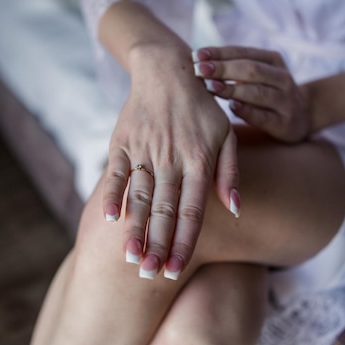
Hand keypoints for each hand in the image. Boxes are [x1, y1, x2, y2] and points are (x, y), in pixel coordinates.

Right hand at [102, 44, 239, 279]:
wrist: (168, 70)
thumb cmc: (202, 109)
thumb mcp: (226, 135)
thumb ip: (230, 173)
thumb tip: (236, 209)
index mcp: (199, 160)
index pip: (192, 210)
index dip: (184, 241)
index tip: (176, 270)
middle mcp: (172, 158)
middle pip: (165, 210)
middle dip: (158, 245)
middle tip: (151, 275)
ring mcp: (145, 150)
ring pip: (140, 196)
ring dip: (135, 228)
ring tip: (131, 258)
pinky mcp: (123, 141)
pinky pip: (115, 171)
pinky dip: (111, 193)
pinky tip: (108, 218)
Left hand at [193, 46, 311, 141]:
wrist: (304, 114)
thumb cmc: (268, 91)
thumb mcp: (258, 74)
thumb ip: (235, 67)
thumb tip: (198, 61)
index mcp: (273, 60)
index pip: (243, 53)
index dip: (220, 53)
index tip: (197, 55)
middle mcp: (282, 78)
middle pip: (251, 70)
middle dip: (223, 69)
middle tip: (200, 69)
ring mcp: (285, 101)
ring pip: (257, 92)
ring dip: (232, 89)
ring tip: (210, 86)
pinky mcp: (284, 123)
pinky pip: (263, 116)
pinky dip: (247, 110)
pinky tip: (231, 107)